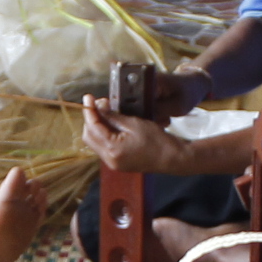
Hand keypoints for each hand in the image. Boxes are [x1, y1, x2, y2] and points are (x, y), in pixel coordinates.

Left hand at [77, 100, 192, 174]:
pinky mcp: (117, 163)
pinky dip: (103, 134)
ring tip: (105, 112)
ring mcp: (113, 163)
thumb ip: (113, 116)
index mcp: (113, 149)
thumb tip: (99, 106)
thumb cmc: (158, 140)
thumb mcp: (134, 123)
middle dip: (91, 119)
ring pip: (94, 142)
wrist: (172, 158)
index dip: (89, 111)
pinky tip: (111, 124)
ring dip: (96, 126)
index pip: (93, 127)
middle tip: (98, 104)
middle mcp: (109, 159)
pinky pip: (103, 147)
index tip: (88, 98)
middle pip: (89, 137)